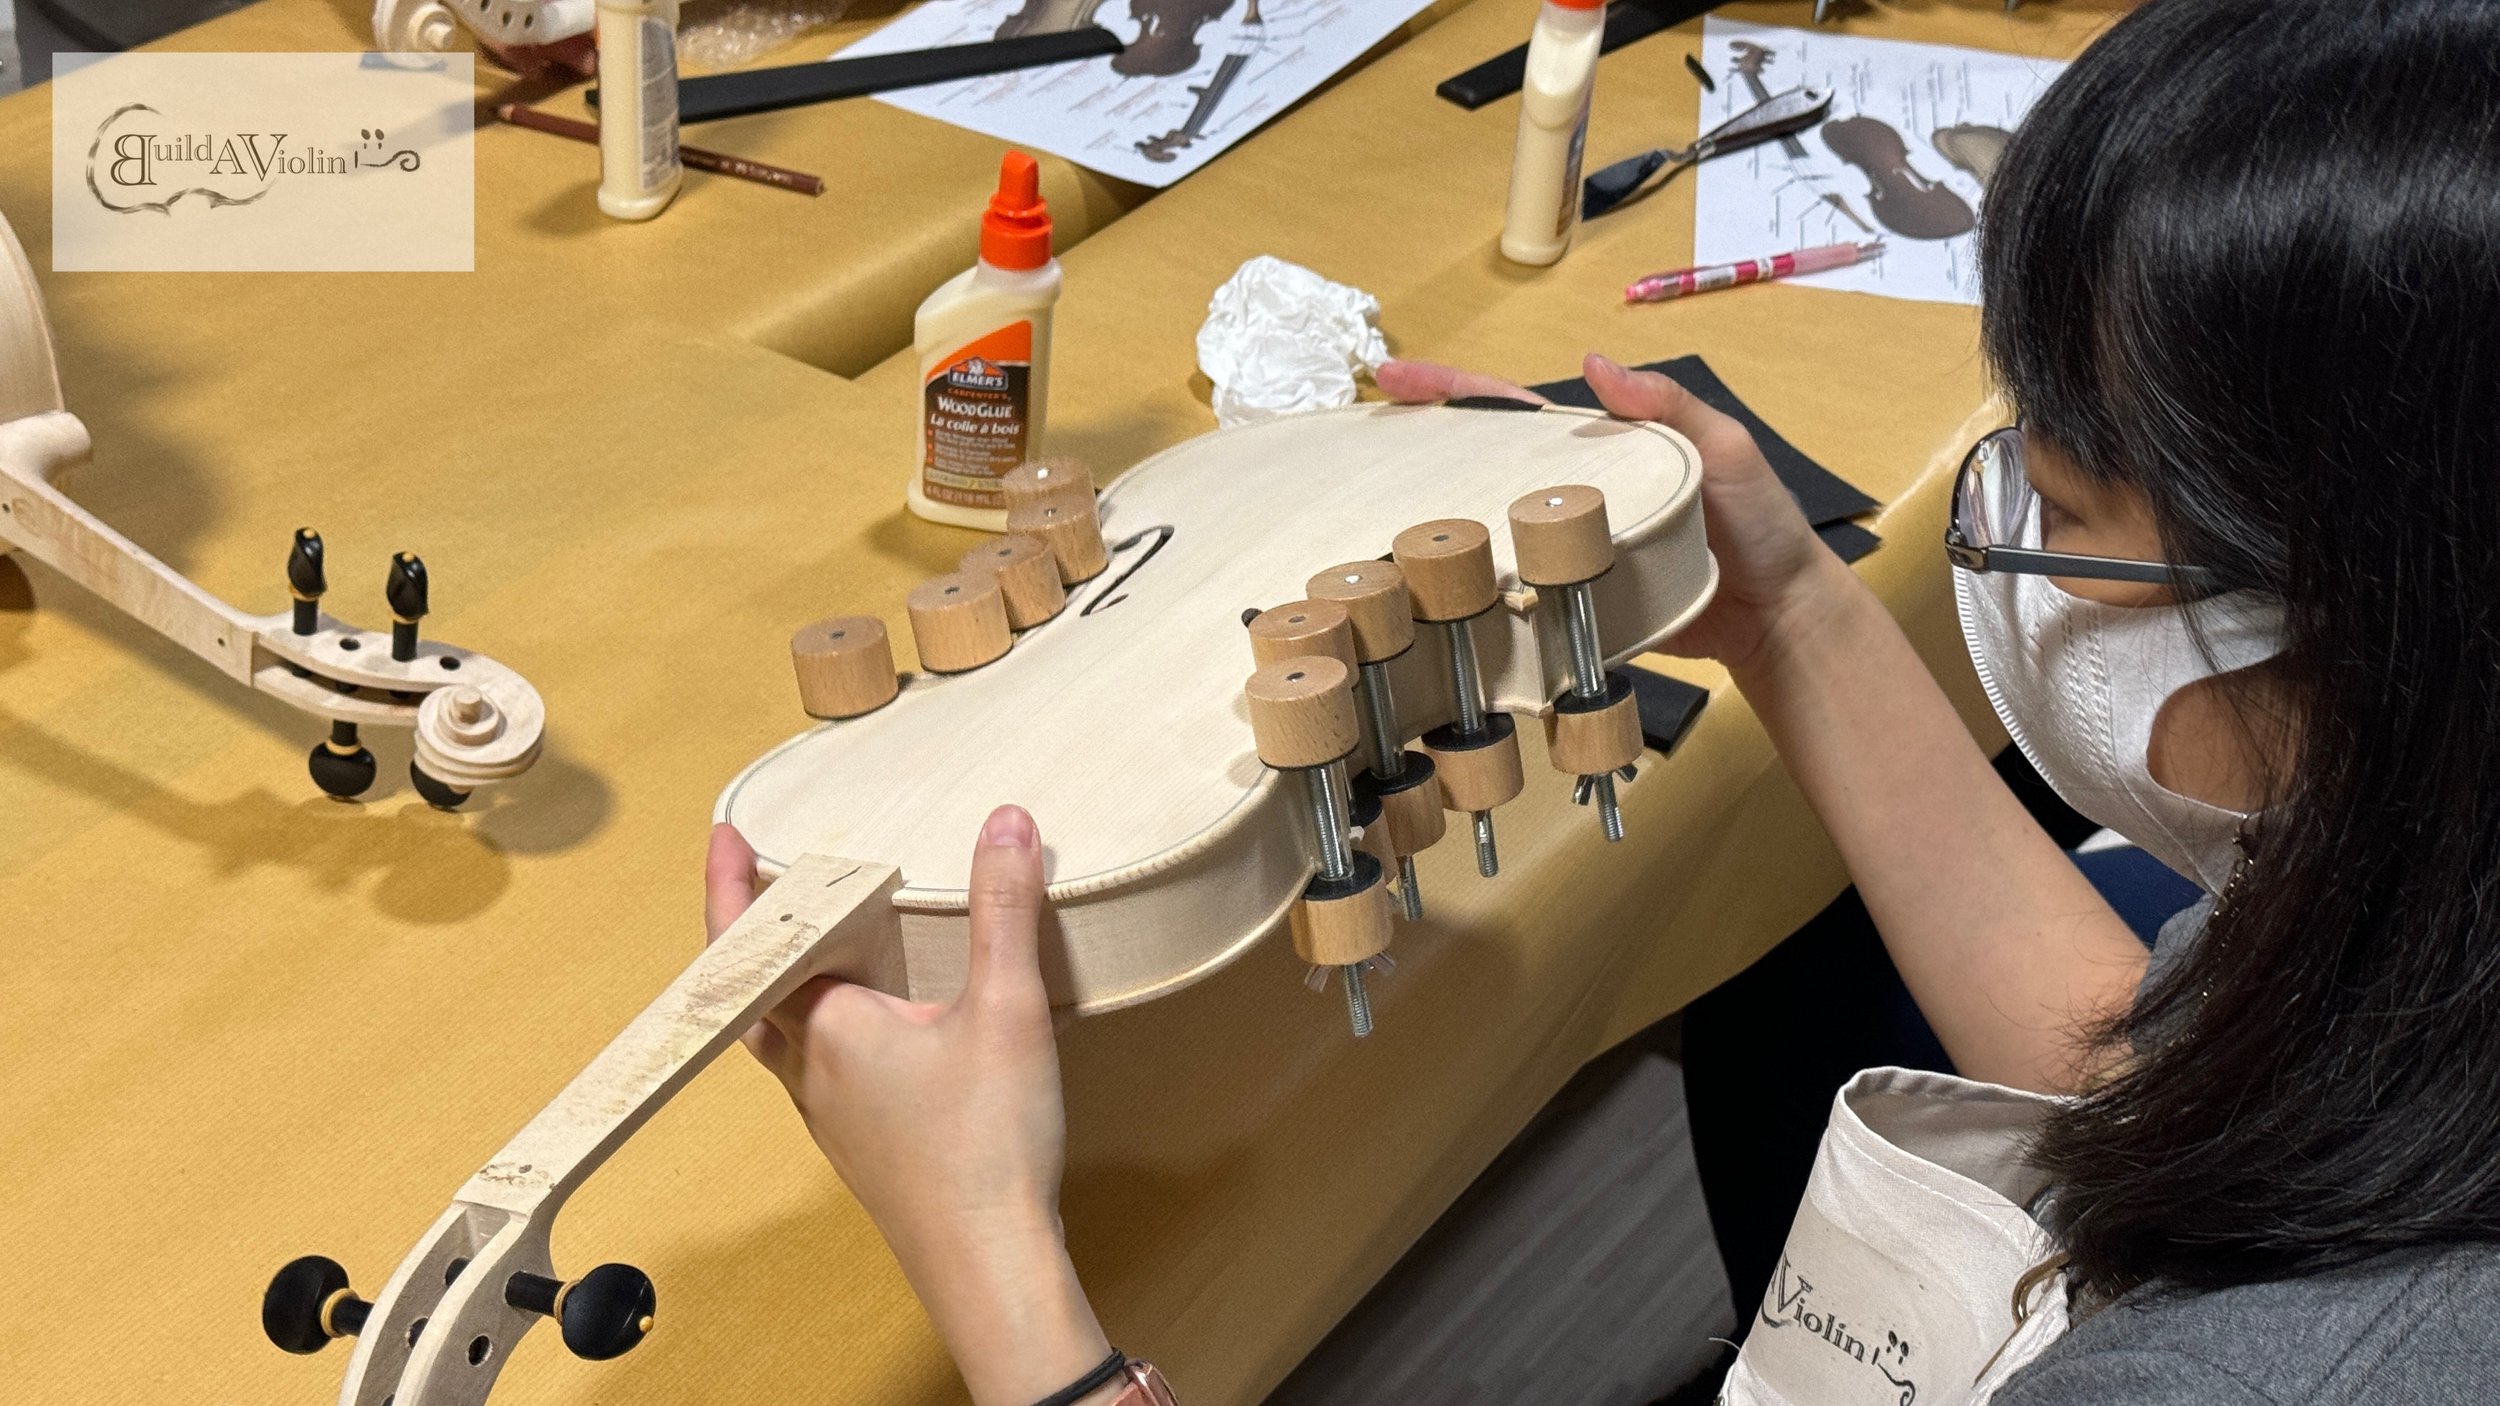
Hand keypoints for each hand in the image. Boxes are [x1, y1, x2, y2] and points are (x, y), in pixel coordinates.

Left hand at [706, 807, 1115, 1405]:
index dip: (731, 884)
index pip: (751, 944)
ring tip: (815, 932)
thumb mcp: (1008, 1009)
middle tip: (759, 874)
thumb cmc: (988, 1144)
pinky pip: (819, 1063)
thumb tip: (1005, 822)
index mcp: (825, 1028)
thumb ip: (1004, 911)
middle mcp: (810, 1071)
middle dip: (751, 927)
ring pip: (782, 1030)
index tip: (726, 833)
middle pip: (750, 988)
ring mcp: (830, 1113)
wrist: (989, 1265)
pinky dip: (824, 1019)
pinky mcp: (860, 1142)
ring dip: (783, 976)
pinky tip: (874, 1016)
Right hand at [1376, 354, 1849, 673]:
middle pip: (1480, 462)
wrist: (1776, 616)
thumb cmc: (1757, 525)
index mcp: (1599, 446)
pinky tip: (1421, 592)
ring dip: (1427, 523)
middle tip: (1356, 445)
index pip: (1512, 408)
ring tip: (1365, 519)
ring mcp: (1564, 548)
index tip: (1392, 377)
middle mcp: (1569, 493)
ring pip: (1485, 528)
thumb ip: (1668, 408)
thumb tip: (1593, 365)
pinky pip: (1510, 589)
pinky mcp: (1569, 601)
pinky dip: (1466, 588)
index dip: (1453, 390)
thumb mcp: (1724, 450)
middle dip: (1417, 447)